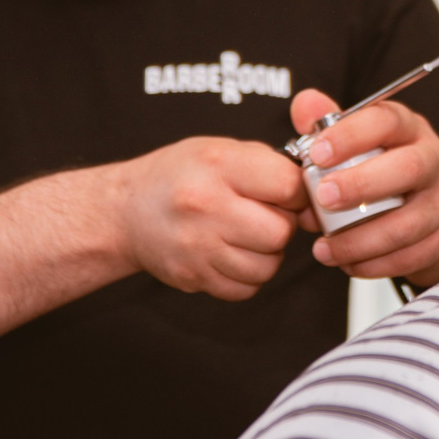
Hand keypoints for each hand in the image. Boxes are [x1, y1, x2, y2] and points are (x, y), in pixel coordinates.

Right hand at [116, 136, 305, 300]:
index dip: (298, 191)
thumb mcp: (221, 149)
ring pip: (268, 266)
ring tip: (250, 235)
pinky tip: (234, 254)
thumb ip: (268, 164)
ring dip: (268, 253)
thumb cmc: (180, 175)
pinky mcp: (193, 278)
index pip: (287, 186)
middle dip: (283, 225)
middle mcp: (206, 206)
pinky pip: (246, 289)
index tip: (289, 193)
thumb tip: (311, 191)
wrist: (127, 211)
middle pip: (280, 232)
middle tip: (267, 215)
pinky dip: (249, 275)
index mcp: (219, 166)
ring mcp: (197, 247)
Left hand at [290, 88, 438, 287]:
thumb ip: (328, 123)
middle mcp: (433, 160)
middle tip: (323, 198)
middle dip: (362, 184)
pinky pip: (411, 256)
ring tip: (324, 248)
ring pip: (408, 222)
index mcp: (409, 129)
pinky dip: (374, 264)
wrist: (427, 210)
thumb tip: (304, 103)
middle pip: (408, 167)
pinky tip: (346, 263)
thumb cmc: (381, 169)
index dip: (352, 135)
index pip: (387, 121)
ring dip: (361, 238)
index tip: (317, 153)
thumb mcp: (359, 141)